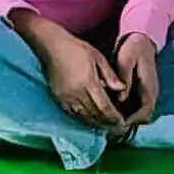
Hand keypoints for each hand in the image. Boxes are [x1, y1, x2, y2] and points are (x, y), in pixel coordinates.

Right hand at [18, 14, 124, 130]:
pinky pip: (72, 114)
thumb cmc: (76, 48)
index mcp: (88, 82)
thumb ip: (110, 75)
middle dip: (107, 122)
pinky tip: (90, 120)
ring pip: (84, 117)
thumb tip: (122, 89)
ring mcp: (66, 97)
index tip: (122, 121)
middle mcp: (77, 93)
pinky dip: (83, 119)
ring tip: (106, 126)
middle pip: (95, 114)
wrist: (51, 46)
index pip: (104, 106)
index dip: (114, 116)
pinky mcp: (58, 98)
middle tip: (117, 127)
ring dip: (96, 123)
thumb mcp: (98, 57)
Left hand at [109, 33, 162, 128]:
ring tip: (111, 121)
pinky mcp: (142, 92)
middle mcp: (151, 94)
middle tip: (112, 125)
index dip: (132, 121)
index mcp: (149, 88)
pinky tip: (113, 110)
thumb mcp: (126, 60)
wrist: (141, 41)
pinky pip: (136, 108)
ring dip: (128, 119)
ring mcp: (148, 94)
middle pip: (143, 118)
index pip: (145, 113)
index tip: (118, 123)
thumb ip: (124, 78)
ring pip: (140, 115)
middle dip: (129, 123)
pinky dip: (127, 112)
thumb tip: (121, 97)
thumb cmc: (133, 49)